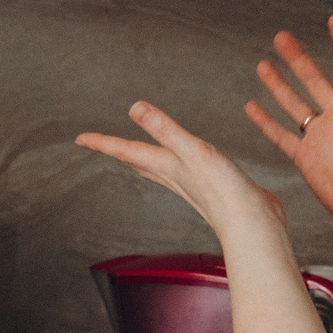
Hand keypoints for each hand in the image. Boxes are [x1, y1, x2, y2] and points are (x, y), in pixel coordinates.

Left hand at [77, 100, 284, 237]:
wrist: (252, 225)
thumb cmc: (224, 192)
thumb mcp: (192, 151)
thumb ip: (164, 129)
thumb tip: (133, 107)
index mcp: (166, 167)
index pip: (127, 151)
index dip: (103, 142)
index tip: (80, 139)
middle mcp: (174, 177)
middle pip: (137, 163)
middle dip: (118, 152)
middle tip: (99, 145)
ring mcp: (192, 184)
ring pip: (157, 170)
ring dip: (141, 160)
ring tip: (132, 154)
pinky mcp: (211, 189)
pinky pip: (182, 173)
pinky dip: (173, 165)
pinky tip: (182, 165)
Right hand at [244, 13, 332, 235]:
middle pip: (314, 79)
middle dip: (298, 58)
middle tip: (281, 36)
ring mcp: (320, 136)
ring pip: (294, 103)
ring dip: (279, 84)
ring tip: (263, 63)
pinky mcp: (306, 157)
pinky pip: (281, 135)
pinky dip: (265, 121)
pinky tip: (251, 106)